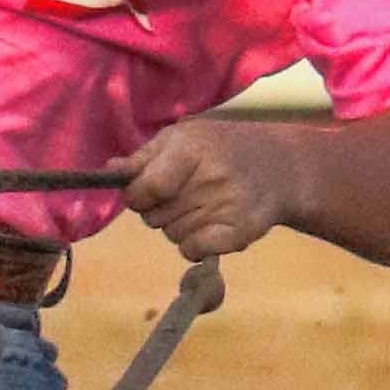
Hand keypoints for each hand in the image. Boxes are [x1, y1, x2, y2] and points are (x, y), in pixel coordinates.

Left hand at [119, 112, 304, 266]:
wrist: (280, 166)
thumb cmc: (220, 149)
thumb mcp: (183, 138)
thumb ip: (144, 157)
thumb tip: (110, 172)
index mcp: (191, 147)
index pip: (144, 189)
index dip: (137, 196)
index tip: (146, 192)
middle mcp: (210, 176)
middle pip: (153, 216)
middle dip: (160, 209)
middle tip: (187, 192)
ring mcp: (227, 206)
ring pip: (171, 234)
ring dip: (180, 225)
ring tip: (205, 203)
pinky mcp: (240, 233)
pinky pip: (191, 250)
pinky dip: (195, 245)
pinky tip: (213, 225)